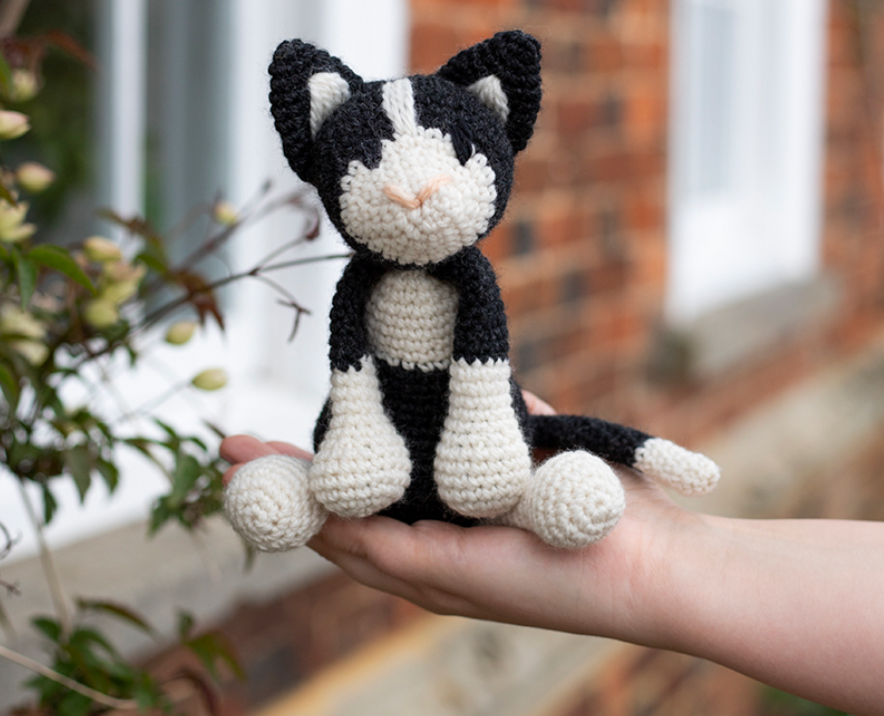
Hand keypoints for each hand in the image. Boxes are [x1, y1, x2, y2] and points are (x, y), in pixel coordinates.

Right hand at [219, 395, 698, 638]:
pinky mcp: (450, 576)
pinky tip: (293, 497)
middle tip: (231, 450)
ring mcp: (435, 573)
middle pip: (336, 522)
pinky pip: (375, 548)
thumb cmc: (603, 509)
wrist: (654, 561)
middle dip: (281, 487)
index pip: (366, 505)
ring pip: (342, 537)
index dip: (317, 477)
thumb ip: (505, 422)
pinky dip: (329, 524)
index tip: (278, 444)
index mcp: (447, 531)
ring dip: (287, 501)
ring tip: (238, 465)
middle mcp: (430, 559)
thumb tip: (489, 384)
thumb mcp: (537, 453)